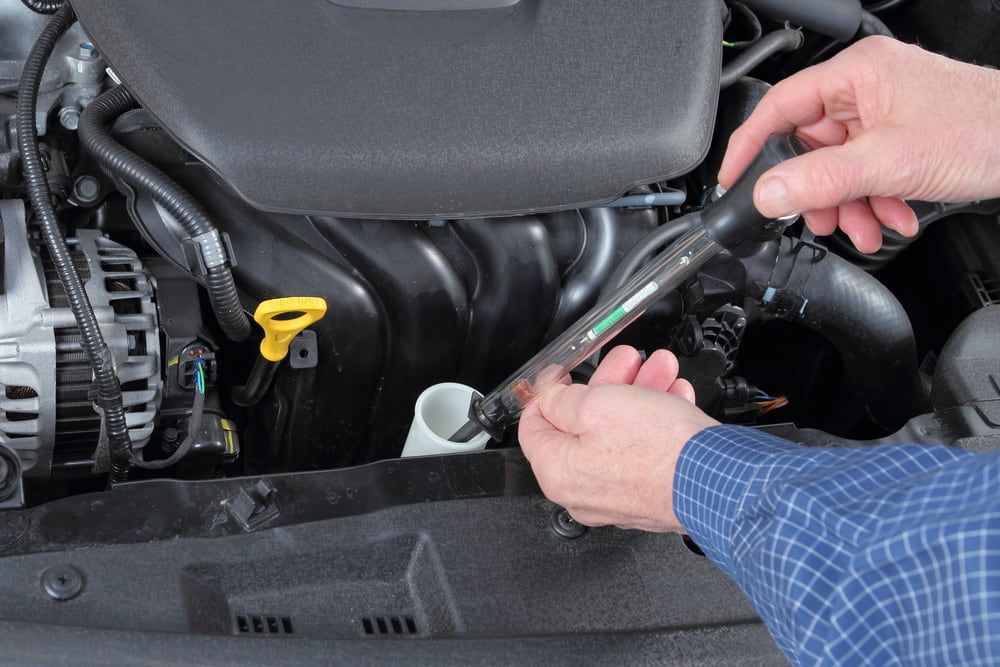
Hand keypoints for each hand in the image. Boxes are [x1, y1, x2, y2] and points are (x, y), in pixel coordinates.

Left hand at [518, 346, 717, 531]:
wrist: (719, 479)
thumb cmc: (658, 449)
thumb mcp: (595, 405)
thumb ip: (561, 399)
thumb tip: (548, 397)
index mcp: (558, 472)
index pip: (533, 427)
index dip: (546, 392)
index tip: (560, 374)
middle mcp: (584, 492)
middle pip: (583, 425)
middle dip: (608, 383)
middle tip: (625, 360)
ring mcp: (618, 496)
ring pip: (619, 433)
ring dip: (639, 393)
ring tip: (660, 368)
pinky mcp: (650, 494)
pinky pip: (643, 451)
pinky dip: (656, 420)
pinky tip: (674, 396)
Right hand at [719, 36, 999, 253]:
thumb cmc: (985, 129)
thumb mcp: (888, 162)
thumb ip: (820, 180)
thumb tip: (767, 192)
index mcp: (855, 75)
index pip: (779, 107)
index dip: (750, 146)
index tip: (733, 180)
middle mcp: (867, 88)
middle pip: (810, 146)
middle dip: (818, 192)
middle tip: (820, 219)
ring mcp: (886, 112)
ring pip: (839, 166)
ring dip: (849, 205)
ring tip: (864, 229)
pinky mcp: (903, 136)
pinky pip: (867, 171)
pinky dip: (874, 200)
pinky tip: (890, 217)